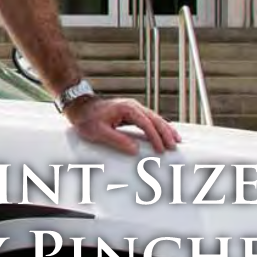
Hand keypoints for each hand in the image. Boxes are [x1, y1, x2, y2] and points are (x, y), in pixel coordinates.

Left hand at [64, 97, 180, 155]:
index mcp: (126, 108)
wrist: (80, 107)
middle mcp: (132, 106)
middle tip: (174, 147)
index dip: (155, 137)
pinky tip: (166, 133)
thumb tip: (135, 150)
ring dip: (165, 129)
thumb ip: (117, 140)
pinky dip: (159, 127)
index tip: (161, 150)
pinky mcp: (132, 113)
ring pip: (154, 118)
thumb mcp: (99, 132)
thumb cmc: (87, 119)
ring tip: (176, 140)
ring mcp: (133, 108)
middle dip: (165, 132)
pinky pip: (149, 119)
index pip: (146, 123)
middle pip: (154, 119)